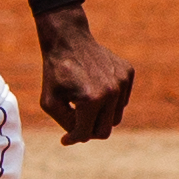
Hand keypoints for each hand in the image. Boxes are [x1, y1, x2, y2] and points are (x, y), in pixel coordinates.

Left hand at [35, 6, 132, 144]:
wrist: (68, 39)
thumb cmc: (55, 72)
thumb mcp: (50, 102)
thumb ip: (66, 124)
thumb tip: (81, 138)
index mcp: (91, 100)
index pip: (86, 134)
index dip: (73, 138)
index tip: (64, 138)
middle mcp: (111, 92)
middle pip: (105, 131)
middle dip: (89, 130)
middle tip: (76, 122)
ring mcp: (122, 82)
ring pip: (115, 117)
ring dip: (100, 115)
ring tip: (84, 101)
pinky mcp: (128, 73)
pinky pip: (122, 100)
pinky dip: (109, 100)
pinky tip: (95, 86)